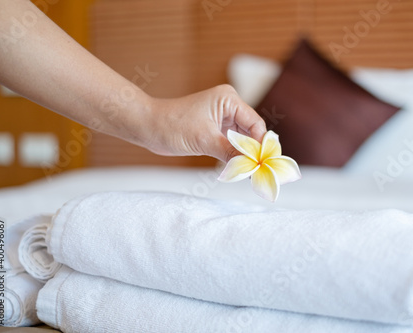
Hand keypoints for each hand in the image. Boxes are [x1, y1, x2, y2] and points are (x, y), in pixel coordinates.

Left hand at [144, 85, 266, 161]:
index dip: (261, 144)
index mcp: (228, 99)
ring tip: (250, 172)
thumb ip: (230, 153)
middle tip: (259, 171)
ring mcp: (222, 117)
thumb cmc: (172, 126)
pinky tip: (238, 167)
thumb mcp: (204, 140)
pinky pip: (232, 143)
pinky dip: (235, 155)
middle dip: (254, 151)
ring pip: (243, 138)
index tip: (264, 164)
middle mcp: (228, 106)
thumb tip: (251, 166)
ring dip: (245, 154)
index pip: (255, 123)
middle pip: (251, 131)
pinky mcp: (215, 128)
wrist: (148, 127)